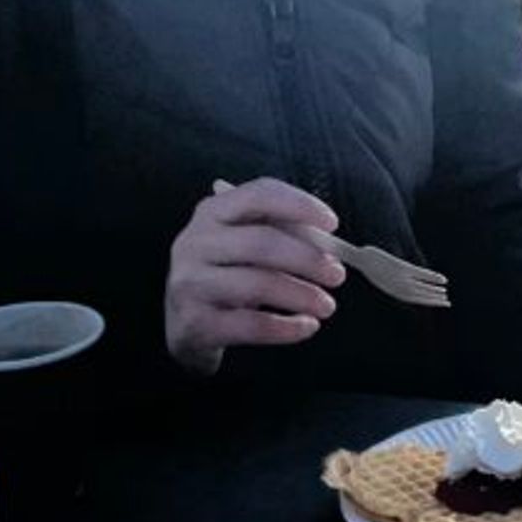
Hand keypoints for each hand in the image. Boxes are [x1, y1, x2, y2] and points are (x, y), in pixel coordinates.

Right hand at [164, 176, 346, 373]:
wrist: (184, 325)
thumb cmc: (226, 274)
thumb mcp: (244, 245)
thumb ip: (280, 233)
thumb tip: (328, 240)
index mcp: (212, 212)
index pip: (259, 194)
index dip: (299, 205)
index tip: (333, 223)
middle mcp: (194, 242)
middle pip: (262, 242)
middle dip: (308, 259)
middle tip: (338, 274)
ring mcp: (190, 283)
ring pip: (258, 284)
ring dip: (302, 295)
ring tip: (326, 305)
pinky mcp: (194, 323)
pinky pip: (251, 325)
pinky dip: (286, 327)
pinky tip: (306, 327)